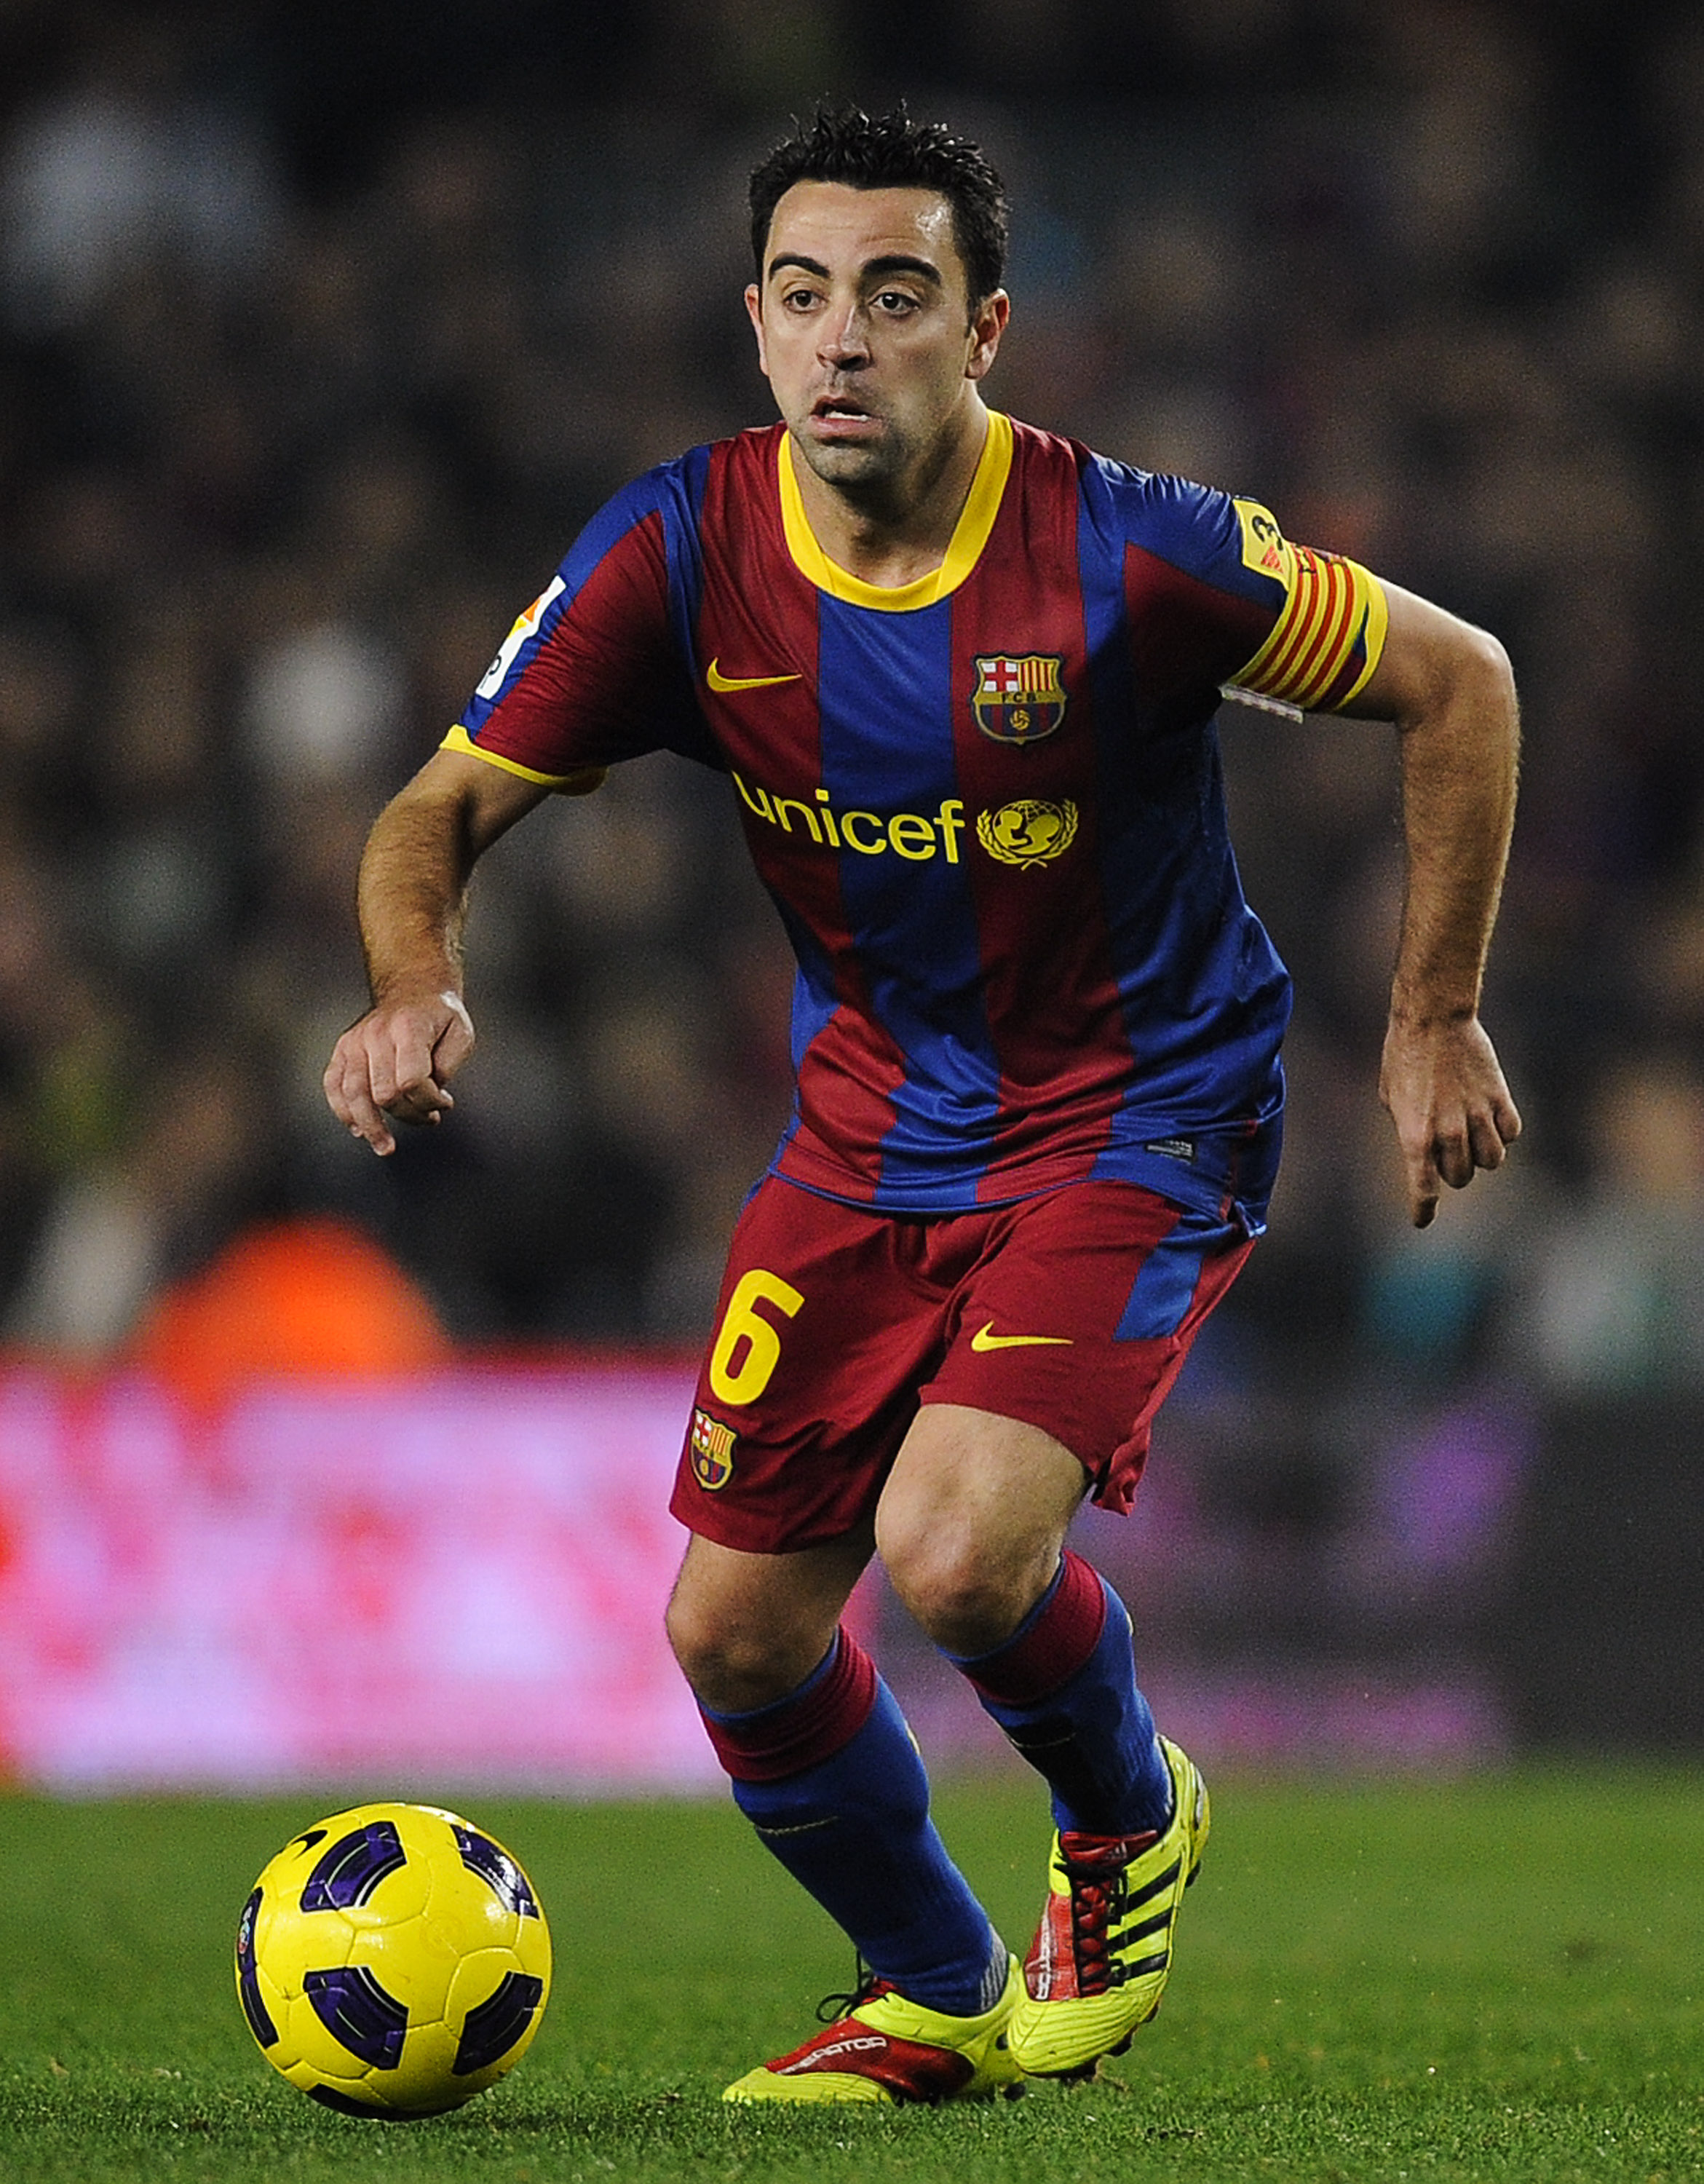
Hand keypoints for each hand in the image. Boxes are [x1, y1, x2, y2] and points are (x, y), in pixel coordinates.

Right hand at [323, 989, 474, 1156]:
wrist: (412, 988)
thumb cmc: (439, 1016)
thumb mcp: (461, 1034)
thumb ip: (449, 1066)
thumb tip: (430, 1095)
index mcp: (408, 1028)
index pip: (412, 1080)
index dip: (429, 1101)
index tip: (445, 1104)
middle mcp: (376, 1034)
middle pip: (384, 1092)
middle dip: (409, 1114)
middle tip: (428, 1118)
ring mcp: (355, 1042)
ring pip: (354, 1094)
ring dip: (371, 1127)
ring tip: (386, 1147)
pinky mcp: (342, 1049)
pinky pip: (333, 1085)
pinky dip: (343, 1110)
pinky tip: (357, 1129)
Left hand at [1379, 1013, 1521, 1227]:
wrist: (1433, 1019)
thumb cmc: (1402, 1056)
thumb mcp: (1391, 1097)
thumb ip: (1409, 1128)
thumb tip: (1425, 1149)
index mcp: (1414, 1136)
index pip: (1423, 1189)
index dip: (1423, 1209)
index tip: (1422, 1220)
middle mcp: (1448, 1133)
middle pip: (1462, 1177)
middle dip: (1455, 1171)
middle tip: (1448, 1151)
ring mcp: (1477, 1117)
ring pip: (1492, 1161)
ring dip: (1482, 1155)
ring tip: (1473, 1137)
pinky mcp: (1500, 1099)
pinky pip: (1511, 1134)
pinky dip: (1502, 1132)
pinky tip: (1491, 1117)